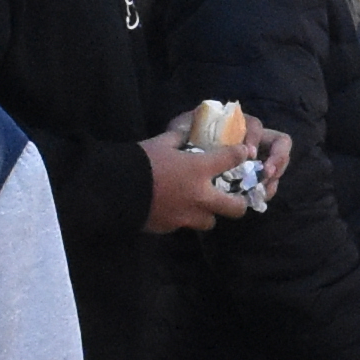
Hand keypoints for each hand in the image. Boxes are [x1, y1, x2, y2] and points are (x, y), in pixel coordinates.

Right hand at [141, 128, 257, 231]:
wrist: (116, 189)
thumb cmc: (141, 161)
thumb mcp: (161, 142)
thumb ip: (179, 138)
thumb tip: (186, 131)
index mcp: (199, 169)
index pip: (232, 160)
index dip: (241, 155)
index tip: (243, 155)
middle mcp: (200, 196)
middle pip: (236, 208)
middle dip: (239, 203)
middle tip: (233, 197)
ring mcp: (187, 216)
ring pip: (210, 222)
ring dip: (208, 214)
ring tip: (200, 206)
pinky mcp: (172, 227)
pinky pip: (185, 225)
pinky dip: (184, 218)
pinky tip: (174, 210)